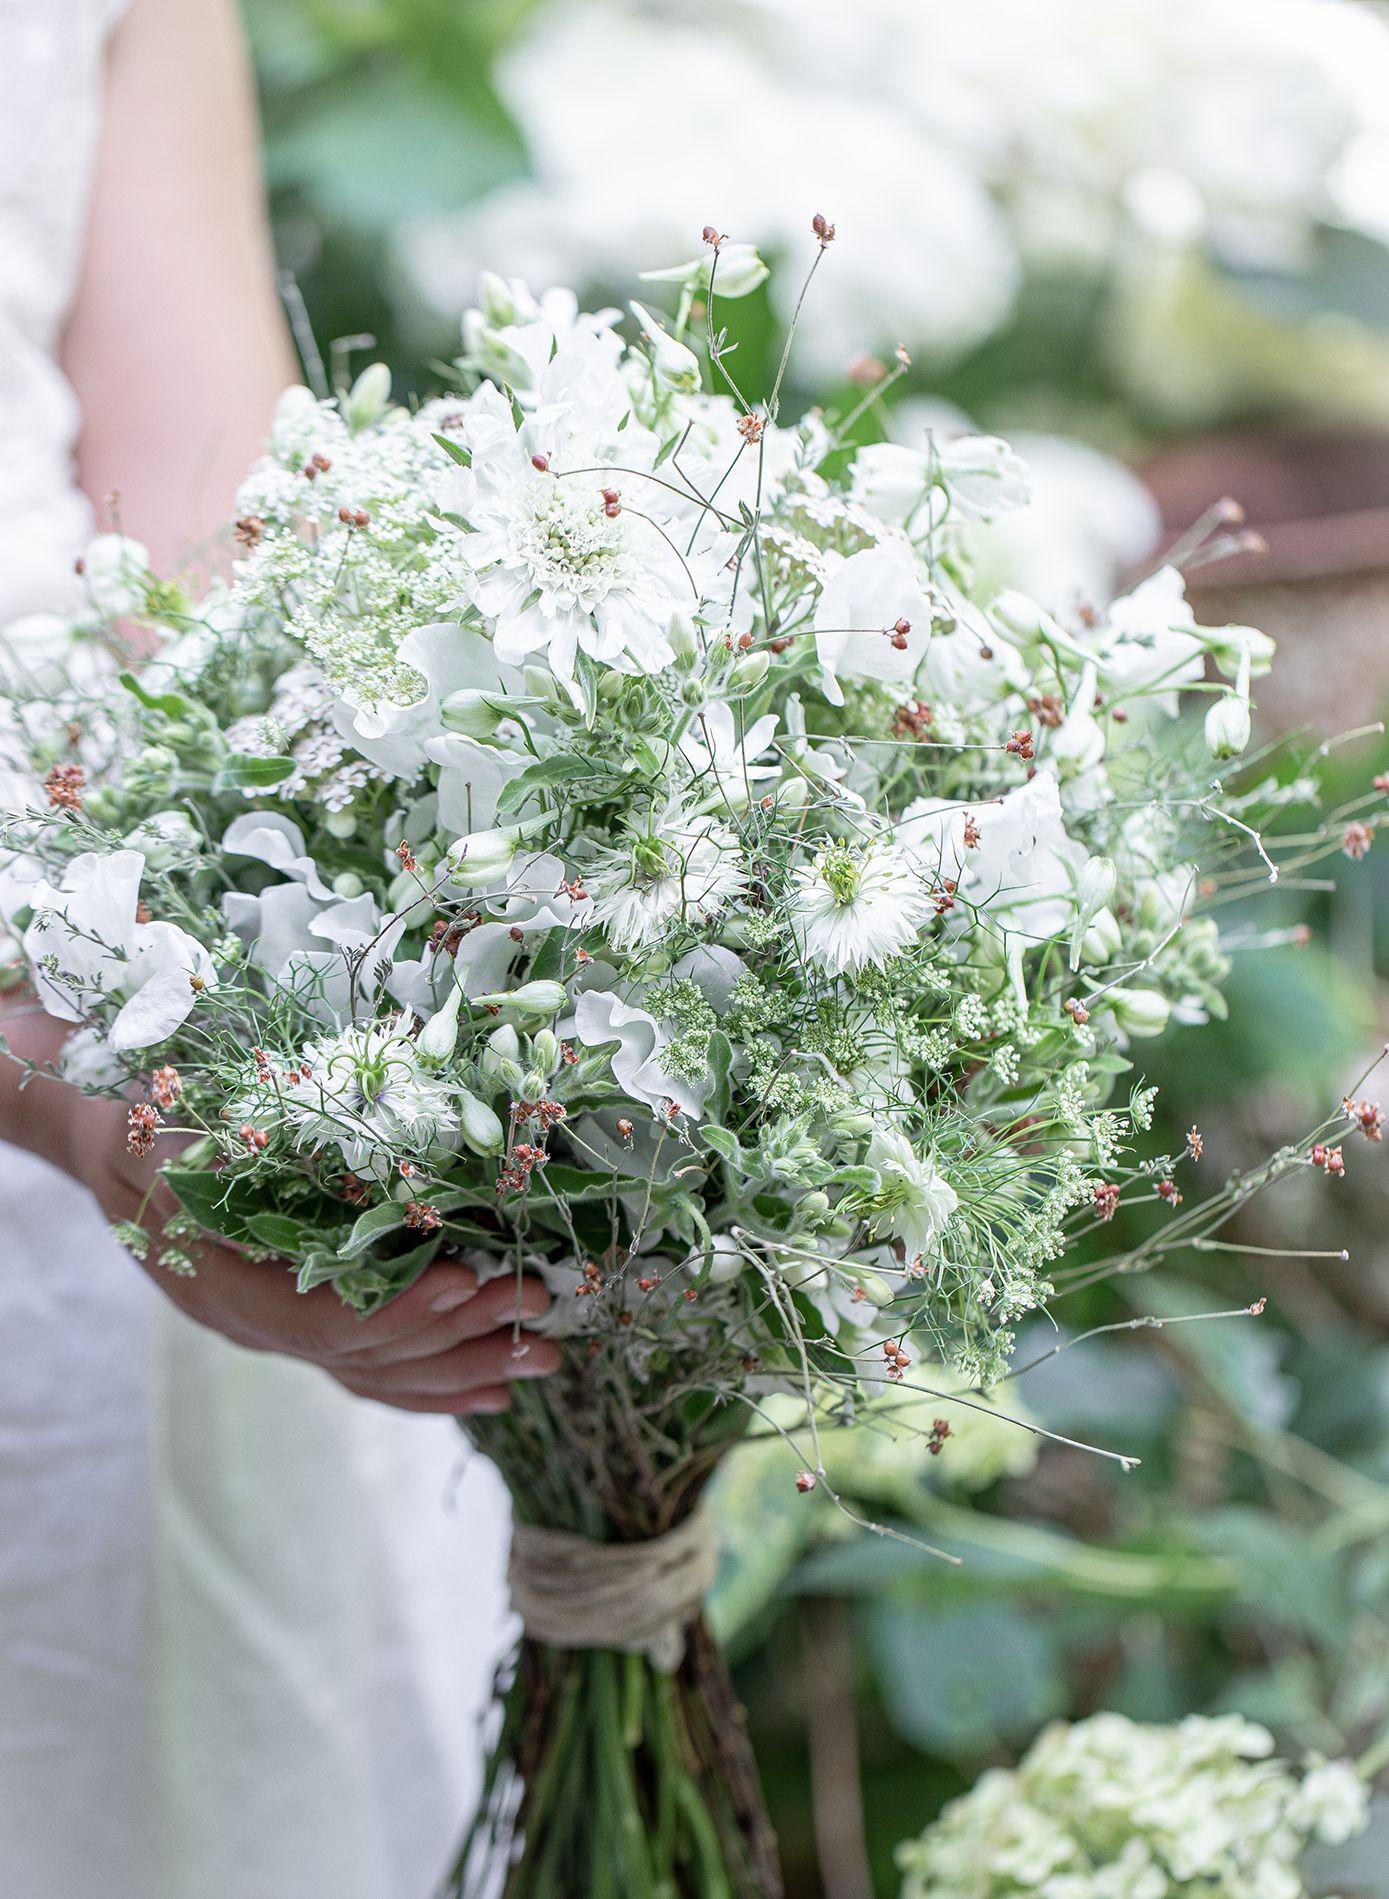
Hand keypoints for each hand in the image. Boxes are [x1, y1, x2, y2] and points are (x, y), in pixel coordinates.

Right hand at [75, 1093, 558, 1415]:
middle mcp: (245, 1316)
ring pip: (370, 1370)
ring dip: (460, 1366)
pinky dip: (428, 1381)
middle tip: (535, 1309)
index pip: (316, 1320)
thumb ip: (231, 1144)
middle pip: (360, 1351)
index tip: (466, 1281)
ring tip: (537, 1356)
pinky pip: (364, 1369)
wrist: (110, 1132)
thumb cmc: (146, 1113)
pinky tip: (489, 1386)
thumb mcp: (171, 1117)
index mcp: (217, 1275)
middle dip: (454, 1334)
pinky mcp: (293, 1317)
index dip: (395, 1310)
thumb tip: (326, 1144)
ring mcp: (269, 1325)